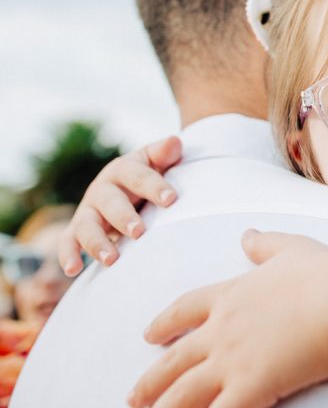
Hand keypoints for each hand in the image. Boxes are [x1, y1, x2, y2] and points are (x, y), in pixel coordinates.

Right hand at [58, 136, 180, 274]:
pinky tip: (72, 270)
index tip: (171, 200)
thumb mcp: (156, 162)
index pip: (139, 176)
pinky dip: (68, 255)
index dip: (155, 186)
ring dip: (97, 242)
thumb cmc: (148, 176)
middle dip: (123, 217)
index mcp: (124, 169)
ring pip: (88, 225)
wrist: (127, 188)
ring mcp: (88, 210)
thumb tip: (174, 142)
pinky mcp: (77, 229)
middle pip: (110, 202)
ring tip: (112, 259)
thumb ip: (165, 154)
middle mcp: (102, 189)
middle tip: (139, 232)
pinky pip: (68, 242)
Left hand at [127, 230, 327, 407]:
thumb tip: (247, 234)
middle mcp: (222, 329)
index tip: (148, 334)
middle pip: (173, 360)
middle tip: (134, 396)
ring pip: (183, 394)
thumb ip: (266, 244)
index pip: (185, 309)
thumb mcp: (292, 249)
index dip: (164, 323)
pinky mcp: (249, 387)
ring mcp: (231, 360)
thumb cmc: (326, 275)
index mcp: (231, 295)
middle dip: (150, 381)